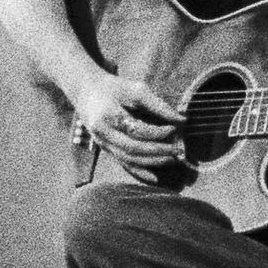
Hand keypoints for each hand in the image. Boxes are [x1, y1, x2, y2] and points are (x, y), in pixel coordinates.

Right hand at [72, 67, 186, 177]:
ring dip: (152, 161)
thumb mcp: (133, 89)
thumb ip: (156, 104)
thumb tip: (180, 119)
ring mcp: (103, 144)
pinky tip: (155, 178)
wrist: (87, 93)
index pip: (135, 129)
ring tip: (172, 158)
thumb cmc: (113, 89)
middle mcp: (103, 134)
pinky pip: (123, 165)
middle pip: (132, 148)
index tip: (174, 127)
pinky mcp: (107, 150)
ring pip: (128, 159)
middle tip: (177, 148)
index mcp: (107, 116)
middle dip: (157, 150)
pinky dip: (139, 172)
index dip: (157, 131)